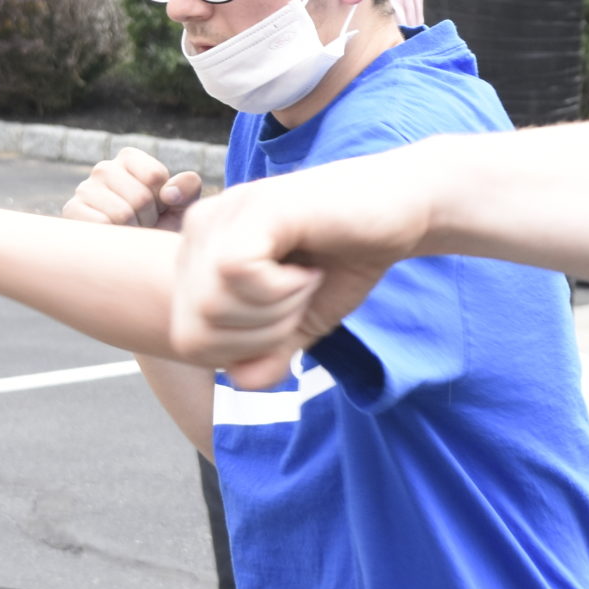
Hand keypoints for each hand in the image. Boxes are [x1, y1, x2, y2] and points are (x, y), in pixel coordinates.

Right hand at [64, 148, 200, 231]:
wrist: (131, 256)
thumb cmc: (159, 226)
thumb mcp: (182, 206)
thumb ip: (187, 188)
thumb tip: (168, 193)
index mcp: (130, 159)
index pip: (155, 176)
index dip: (164, 199)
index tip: (159, 207)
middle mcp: (104, 168)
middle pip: (140, 197)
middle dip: (149, 218)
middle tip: (143, 223)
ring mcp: (84, 189)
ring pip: (122, 213)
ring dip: (132, 230)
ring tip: (128, 230)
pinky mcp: (71, 211)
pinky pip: (102, 225)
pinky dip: (113, 237)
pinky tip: (112, 236)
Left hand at [164, 156, 437, 386]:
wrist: (400, 213)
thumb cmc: (347, 260)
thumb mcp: (300, 323)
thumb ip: (266, 355)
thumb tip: (241, 382)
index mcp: (199, 257)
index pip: (187, 338)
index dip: (240, 352)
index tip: (286, 319)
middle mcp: (200, 230)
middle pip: (195, 327)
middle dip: (258, 336)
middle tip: (301, 300)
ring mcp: (225, 213)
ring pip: (211, 303)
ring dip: (274, 310)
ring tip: (306, 281)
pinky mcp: (256, 206)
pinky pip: (235, 272)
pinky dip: (280, 288)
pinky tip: (308, 270)